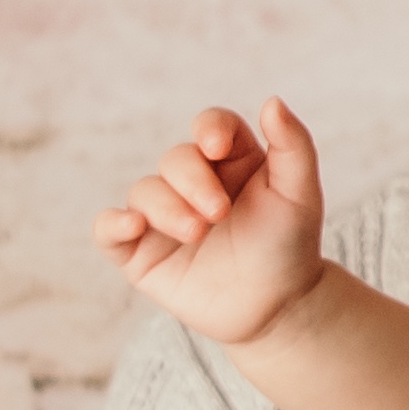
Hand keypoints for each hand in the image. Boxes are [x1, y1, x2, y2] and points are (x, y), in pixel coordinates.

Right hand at [98, 99, 326, 345]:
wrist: (279, 308)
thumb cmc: (290, 247)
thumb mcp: (301, 194)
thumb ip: (293, 146)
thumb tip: (272, 100)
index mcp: (230, 161)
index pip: (211, 127)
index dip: (209, 129)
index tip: (216, 147)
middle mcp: (192, 183)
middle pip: (175, 159)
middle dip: (193, 181)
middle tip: (219, 214)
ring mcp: (163, 217)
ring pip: (144, 191)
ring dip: (166, 208)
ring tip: (197, 233)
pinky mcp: (141, 252)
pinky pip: (108, 230)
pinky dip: (112, 224)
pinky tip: (132, 225)